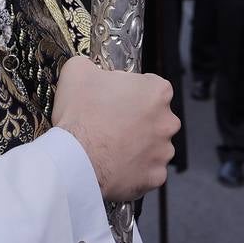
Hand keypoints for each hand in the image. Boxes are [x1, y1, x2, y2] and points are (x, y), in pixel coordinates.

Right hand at [52, 56, 179, 202]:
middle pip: (156, 116)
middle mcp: (167, 121)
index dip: (131, 91)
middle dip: (138, 119)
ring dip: (138, 145)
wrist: (75, 159)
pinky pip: (148, 171)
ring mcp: (163, 151)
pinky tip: (115, 165)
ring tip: (111, 146)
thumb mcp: (77, 71)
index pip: (151, 85)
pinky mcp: (156, 177)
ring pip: (154, 145)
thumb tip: (90, 69)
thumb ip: (90, 65)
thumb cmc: (80, 114)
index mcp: (156, 91)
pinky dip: (135, 169)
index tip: (115, 98)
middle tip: (111, 123)